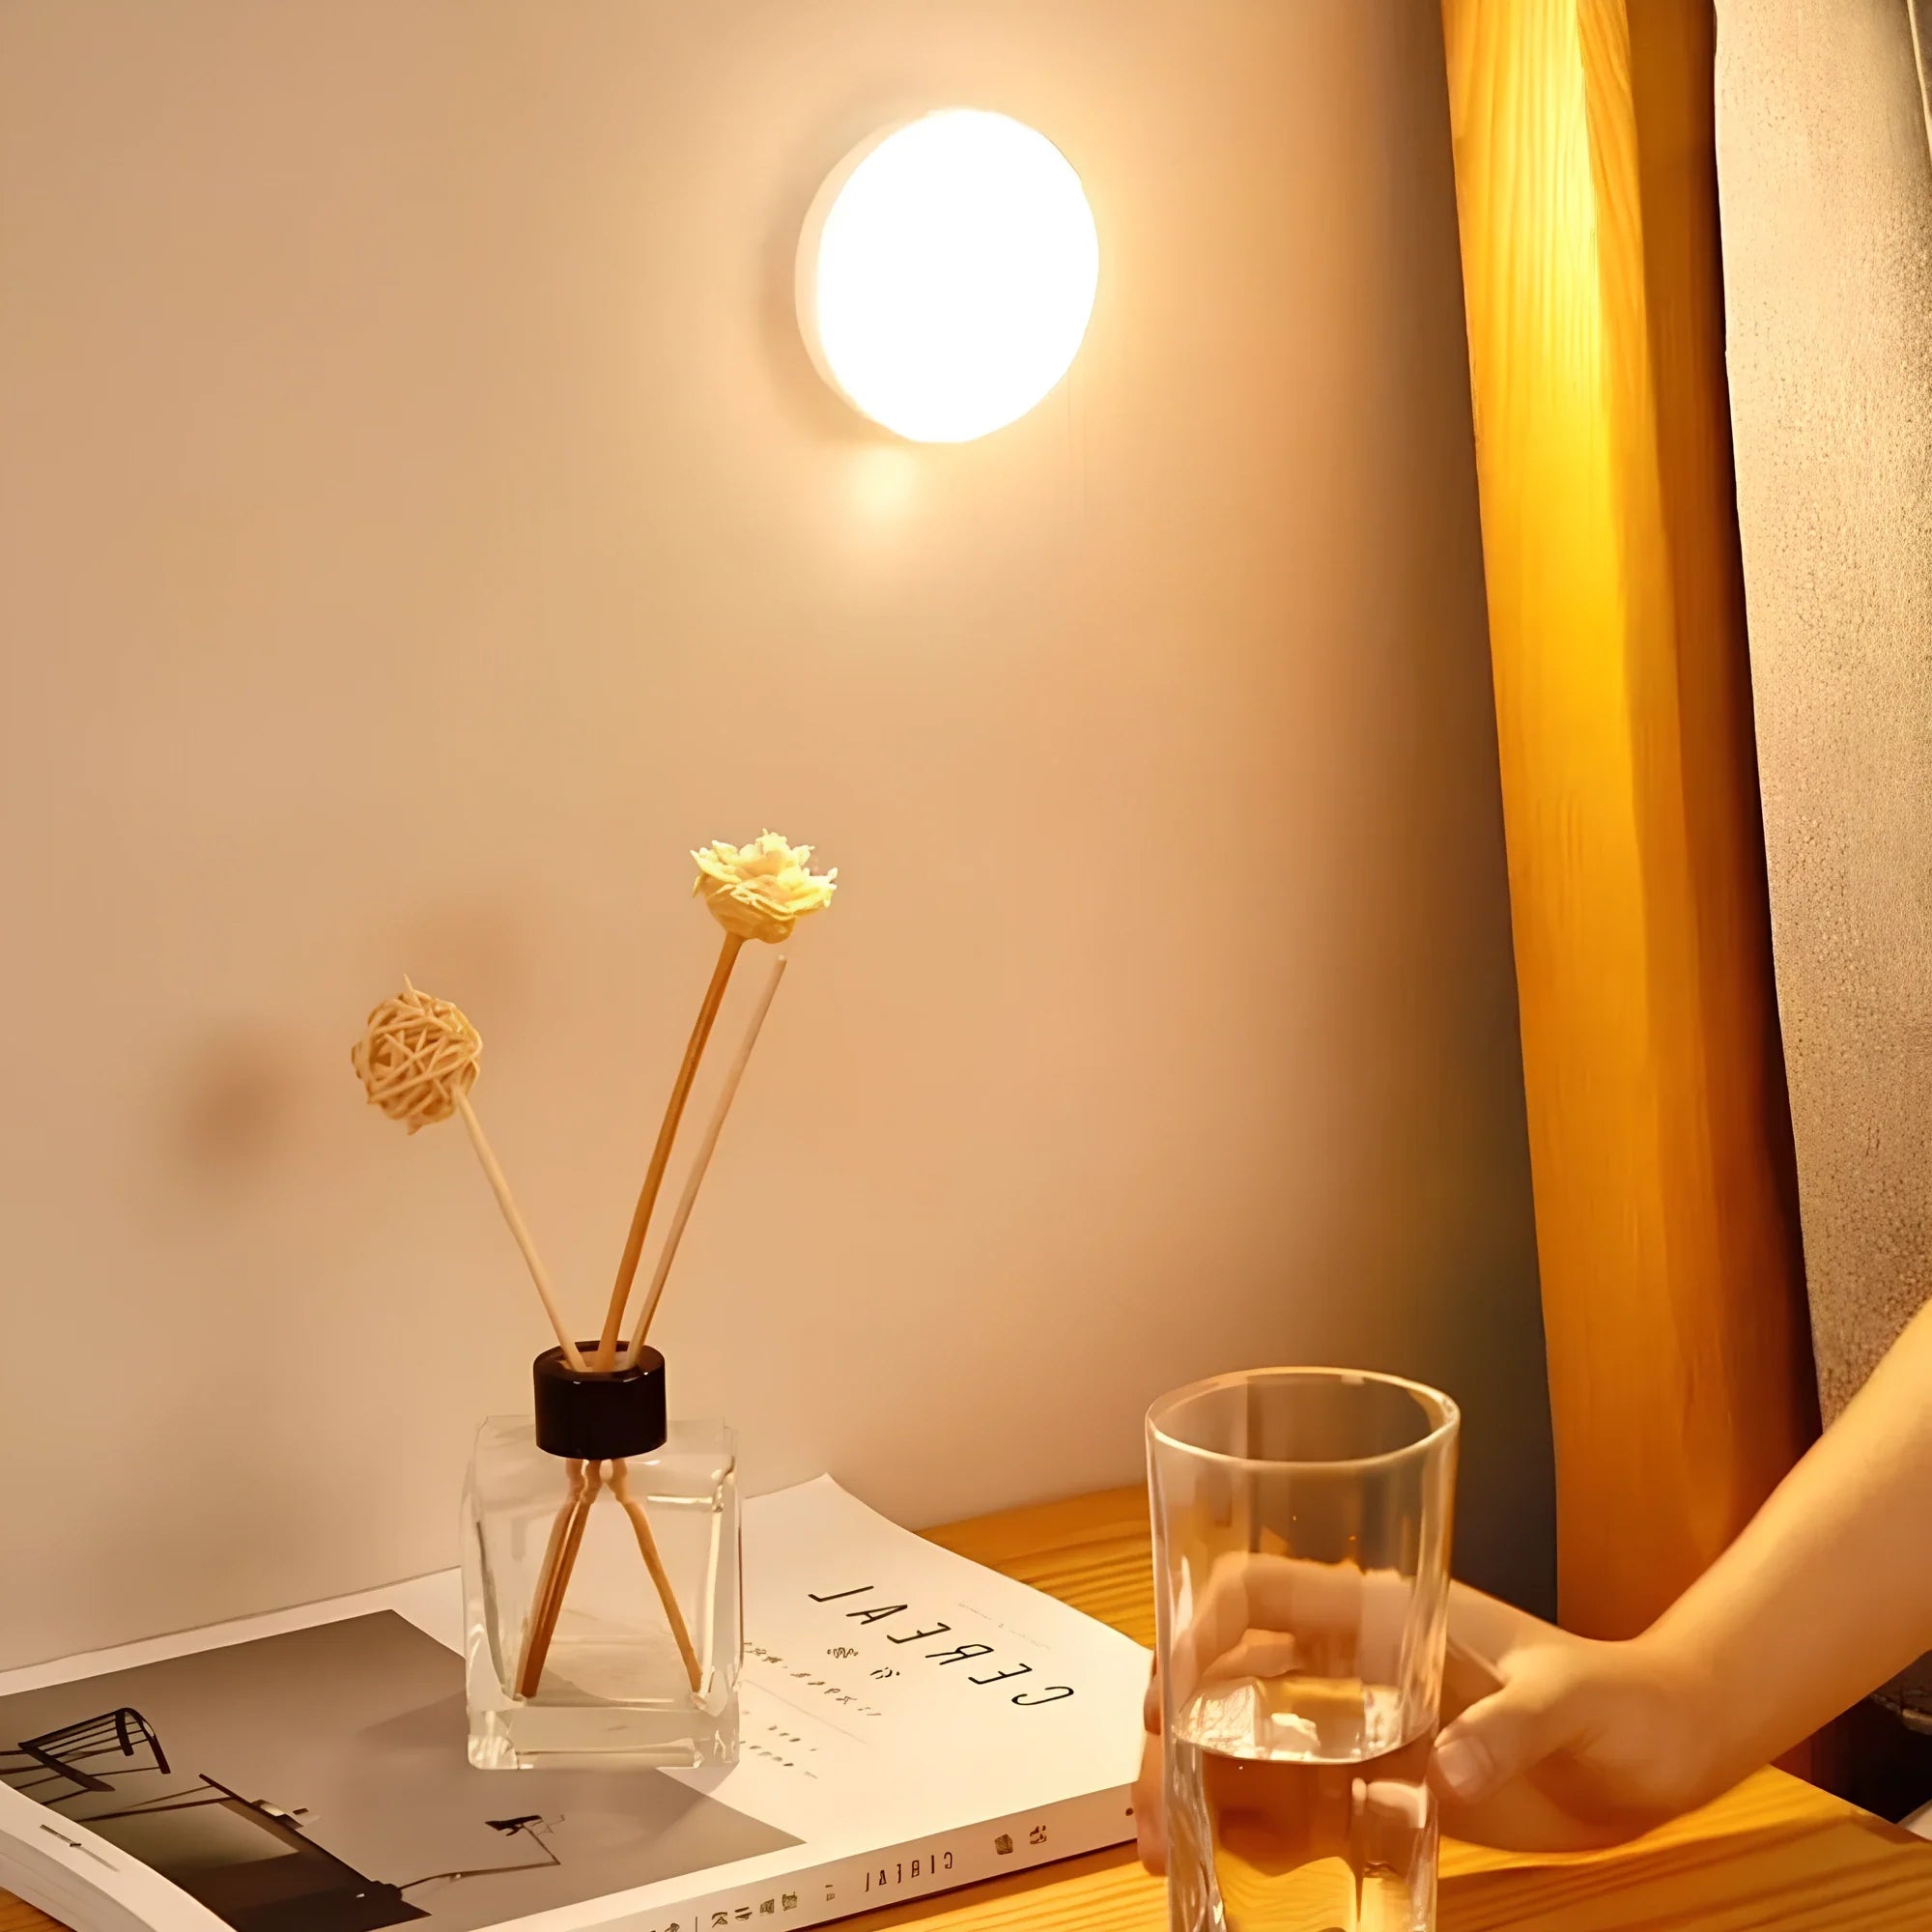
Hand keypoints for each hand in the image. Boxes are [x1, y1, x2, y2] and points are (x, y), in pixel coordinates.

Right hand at [1133, 1571, 1724, 1869]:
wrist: (1661, 1750)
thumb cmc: (1617, 1697)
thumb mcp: (1567, 1699)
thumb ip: (1507, 1730)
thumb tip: (1443, 1772)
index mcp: (1380, 1608)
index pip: (1260, 1589)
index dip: (1200, 1627)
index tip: (1169, 1695)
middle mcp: (1353, 1662)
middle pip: (1230, 1675)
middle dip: (1173, 1731)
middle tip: (1150, 1806)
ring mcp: (1362, 1725)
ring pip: (1248, 1743)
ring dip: (1196, 1786)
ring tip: (1164, 1849)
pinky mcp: (1383, 1785)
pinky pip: (1296, 1804)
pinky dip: (1252, 1828)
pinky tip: (1224, 1861)